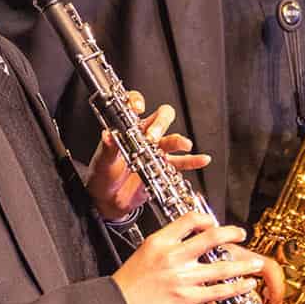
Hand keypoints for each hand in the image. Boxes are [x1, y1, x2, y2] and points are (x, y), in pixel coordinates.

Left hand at [86, 95, 210, 221]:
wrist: (107, 201)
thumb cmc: (102, 175)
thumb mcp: (102, 161)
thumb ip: (108, 148)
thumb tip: (107, 135)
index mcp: (127, 129)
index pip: (134, 106)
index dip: (137, 102)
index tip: (138, 108)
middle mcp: (144, 136)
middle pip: (161, 118)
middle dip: (160, 124)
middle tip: (153, 138)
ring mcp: (155, 152)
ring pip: (172, 139)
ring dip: (179, 140)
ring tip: (183, 144)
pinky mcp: (162, 169)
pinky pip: (181, 163)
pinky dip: (192, 161)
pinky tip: (202, 159)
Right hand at [111, 209, 278, 303]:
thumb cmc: (126, 286)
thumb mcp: (142, 255)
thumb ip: (163, 248)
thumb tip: (181, 243)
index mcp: (159, 242)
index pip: (188, 220)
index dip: (206, 219)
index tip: (214, 222)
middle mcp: (172, 256)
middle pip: (211, 237)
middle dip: (231, 233)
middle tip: (241, 233)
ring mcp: (181, 277)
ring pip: (221, 267)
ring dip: (243, 264)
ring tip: (255, 263)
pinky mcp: (186, 298)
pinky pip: (218, 291)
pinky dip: (236, 287)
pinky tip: (246, 284)